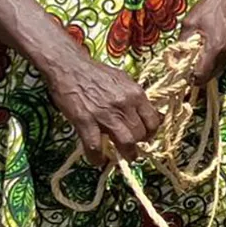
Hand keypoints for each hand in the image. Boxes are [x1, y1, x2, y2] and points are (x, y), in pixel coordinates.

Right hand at [44, 51, 161, 163]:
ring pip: (125, 142)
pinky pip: (95, 146)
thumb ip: (138, 98)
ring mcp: (105, 114)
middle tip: (133, 147)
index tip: (146, 137)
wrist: (70, 67)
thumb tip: (155, 114)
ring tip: (123, 157)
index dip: (152, 132)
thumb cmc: (97, 73)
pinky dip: (97, 157)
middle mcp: (124, 105)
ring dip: (126, 154)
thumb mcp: (125, 80)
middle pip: (140, 133)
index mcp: (136, 94)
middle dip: (139, 144)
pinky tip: (98, 160)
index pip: (154, 120)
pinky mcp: (85, 121)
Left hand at [180, 0, 225, 86]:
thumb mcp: (190, 23)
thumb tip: (175, 58)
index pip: (200, 75)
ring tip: (194, 59)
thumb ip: (182, 42)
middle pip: (208, 78)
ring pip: (214, 74)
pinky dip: (210, 65)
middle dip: (195, 75)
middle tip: (184, 66)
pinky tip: (203, 54)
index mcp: (215, 48)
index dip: (188, 77)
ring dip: (203, 70)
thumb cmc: (210, 8)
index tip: (180, 72)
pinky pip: (220, 66)